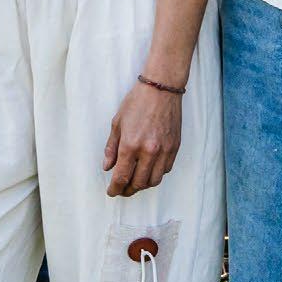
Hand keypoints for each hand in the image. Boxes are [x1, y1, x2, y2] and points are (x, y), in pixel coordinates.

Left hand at [103, 79, 181, 196]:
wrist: (162, 89)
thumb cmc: (137, 102)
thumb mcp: (117, 123)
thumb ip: (111, 148)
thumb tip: (107, 167)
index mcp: (131, 145)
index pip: (122, 177)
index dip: (115, 189)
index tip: (111, 192)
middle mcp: (149, 151)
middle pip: (138, 183)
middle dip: (128, 190)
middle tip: (122, 190)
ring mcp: (164, 151)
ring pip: (154, 181)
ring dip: (143, 185)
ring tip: (135, 182)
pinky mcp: (174, 148)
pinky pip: (165, 170)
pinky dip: (155, 174)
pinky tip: (148, 170)